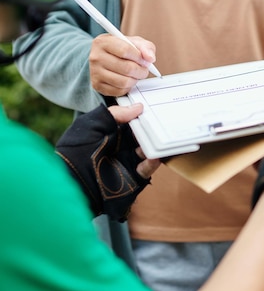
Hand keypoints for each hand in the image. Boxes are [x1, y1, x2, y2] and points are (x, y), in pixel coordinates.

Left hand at [55, 103, 159, 220]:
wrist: (72, 182)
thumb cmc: (76, 150)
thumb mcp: (92, 124)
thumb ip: (115, 113)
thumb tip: (138, 107)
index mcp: (110, 133)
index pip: (131, 122)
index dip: (141, 116)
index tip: (153, 108)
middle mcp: (120, 147)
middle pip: (143, 136)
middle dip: (152, 129)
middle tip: (163, 121)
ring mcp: (127, 161)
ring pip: (147, 151)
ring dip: (155, 144)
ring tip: (162, 138)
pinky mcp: (133, 177)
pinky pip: (147, 168)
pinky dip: (153, 162)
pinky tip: (155, 155)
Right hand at [89, 33, 156, 96]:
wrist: (107, 57)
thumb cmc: (122, 48)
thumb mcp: (135, 42)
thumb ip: (146, 47)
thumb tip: (150, 58)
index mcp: (103, 42)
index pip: (125, 51)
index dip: (139, 57)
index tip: (144, 59)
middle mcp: (96, 57)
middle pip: (127, 68)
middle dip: (141, 70)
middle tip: (143, 69)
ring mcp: (95, 72)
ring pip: (124, 82)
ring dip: (135, 80)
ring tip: (136, 75)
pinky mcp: (97, 85)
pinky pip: (119, 91)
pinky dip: (128, 87)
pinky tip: (127, 80)